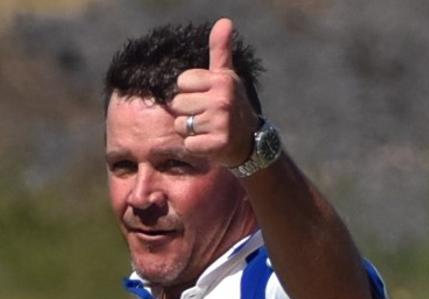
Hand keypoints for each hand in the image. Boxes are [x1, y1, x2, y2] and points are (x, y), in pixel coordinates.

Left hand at [169, 18, 260, 168]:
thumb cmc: (232, 104)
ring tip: (207, 129)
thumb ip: (220, 50)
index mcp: (222, 80)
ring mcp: (221, 123)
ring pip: (181, 125)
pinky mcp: (217, 144)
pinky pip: (188, 144)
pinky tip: (209, 143)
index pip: (182, 82)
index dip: (189, 91)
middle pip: (178, 104)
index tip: (205, 96)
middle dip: (187, 112)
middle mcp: (222, 100)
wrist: (250, 141)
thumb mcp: (226, 76)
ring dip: (190, 130)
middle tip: (206, 115)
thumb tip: (224, 21)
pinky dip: (195, 147)